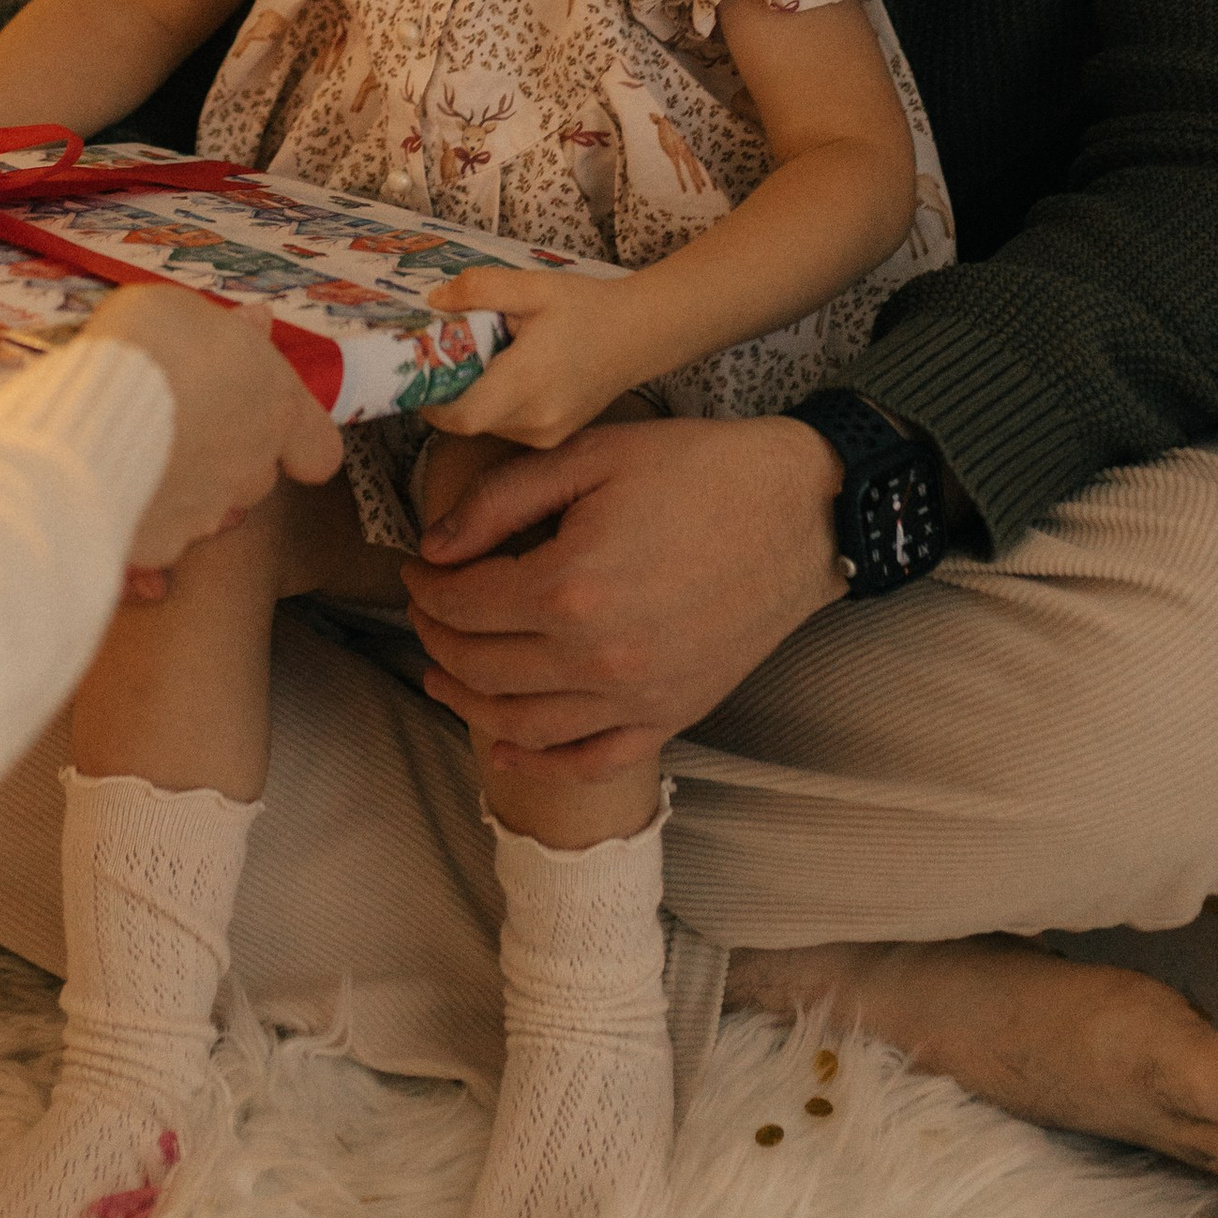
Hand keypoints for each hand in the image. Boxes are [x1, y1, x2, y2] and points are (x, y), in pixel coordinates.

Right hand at [94, 287, 342, 571]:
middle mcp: (253, 469)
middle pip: (254, 476)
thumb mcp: (190, 310)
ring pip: (206, 510)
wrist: (96, 410)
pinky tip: (107, 492)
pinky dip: (140, 522)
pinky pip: (157, 538)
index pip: (319, 451)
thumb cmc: (153, 344)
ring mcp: (208, 513)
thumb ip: (228, 330)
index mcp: (277, 409)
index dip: (298, 443)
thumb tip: (257, 323)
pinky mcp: (161, 545)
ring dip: (182, 488)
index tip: (269, 426)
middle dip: (223, 458)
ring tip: (134, 455)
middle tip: (178, 425)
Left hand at [401, 414, 845, 782]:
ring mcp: (636, 697)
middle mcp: (596, 658)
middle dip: (436, 638)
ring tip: (441, 672)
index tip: (415, 570)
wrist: (803, 513)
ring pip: (521, 725)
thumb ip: (500, 500)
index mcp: (569, 586)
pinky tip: (506, 747)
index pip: (462, 605)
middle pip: (481, 668)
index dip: (425, 589)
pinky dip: (539, 762)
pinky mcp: (672, 715)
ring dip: (467, 702)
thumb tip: (435, 549)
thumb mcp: (591, 455)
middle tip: (426, 610)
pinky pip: (591, 760)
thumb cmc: (699, 471)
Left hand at [426, 266, 651, 449]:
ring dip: (473, 397)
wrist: (640, 334)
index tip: (421, 371)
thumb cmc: (586, 306)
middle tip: (445, 354)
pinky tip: (508, 372)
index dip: (431, 401)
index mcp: (527, 383)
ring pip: (486, 425)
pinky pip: (506, 426)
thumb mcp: (533, 286)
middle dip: (449, 391)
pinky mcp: (551, 438)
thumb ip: (480, 289)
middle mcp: (535, 420)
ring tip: (484, 358)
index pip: (461, 416)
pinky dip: (495, 404)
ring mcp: (546, 434)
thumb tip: (434, 300)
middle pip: (468, 421)